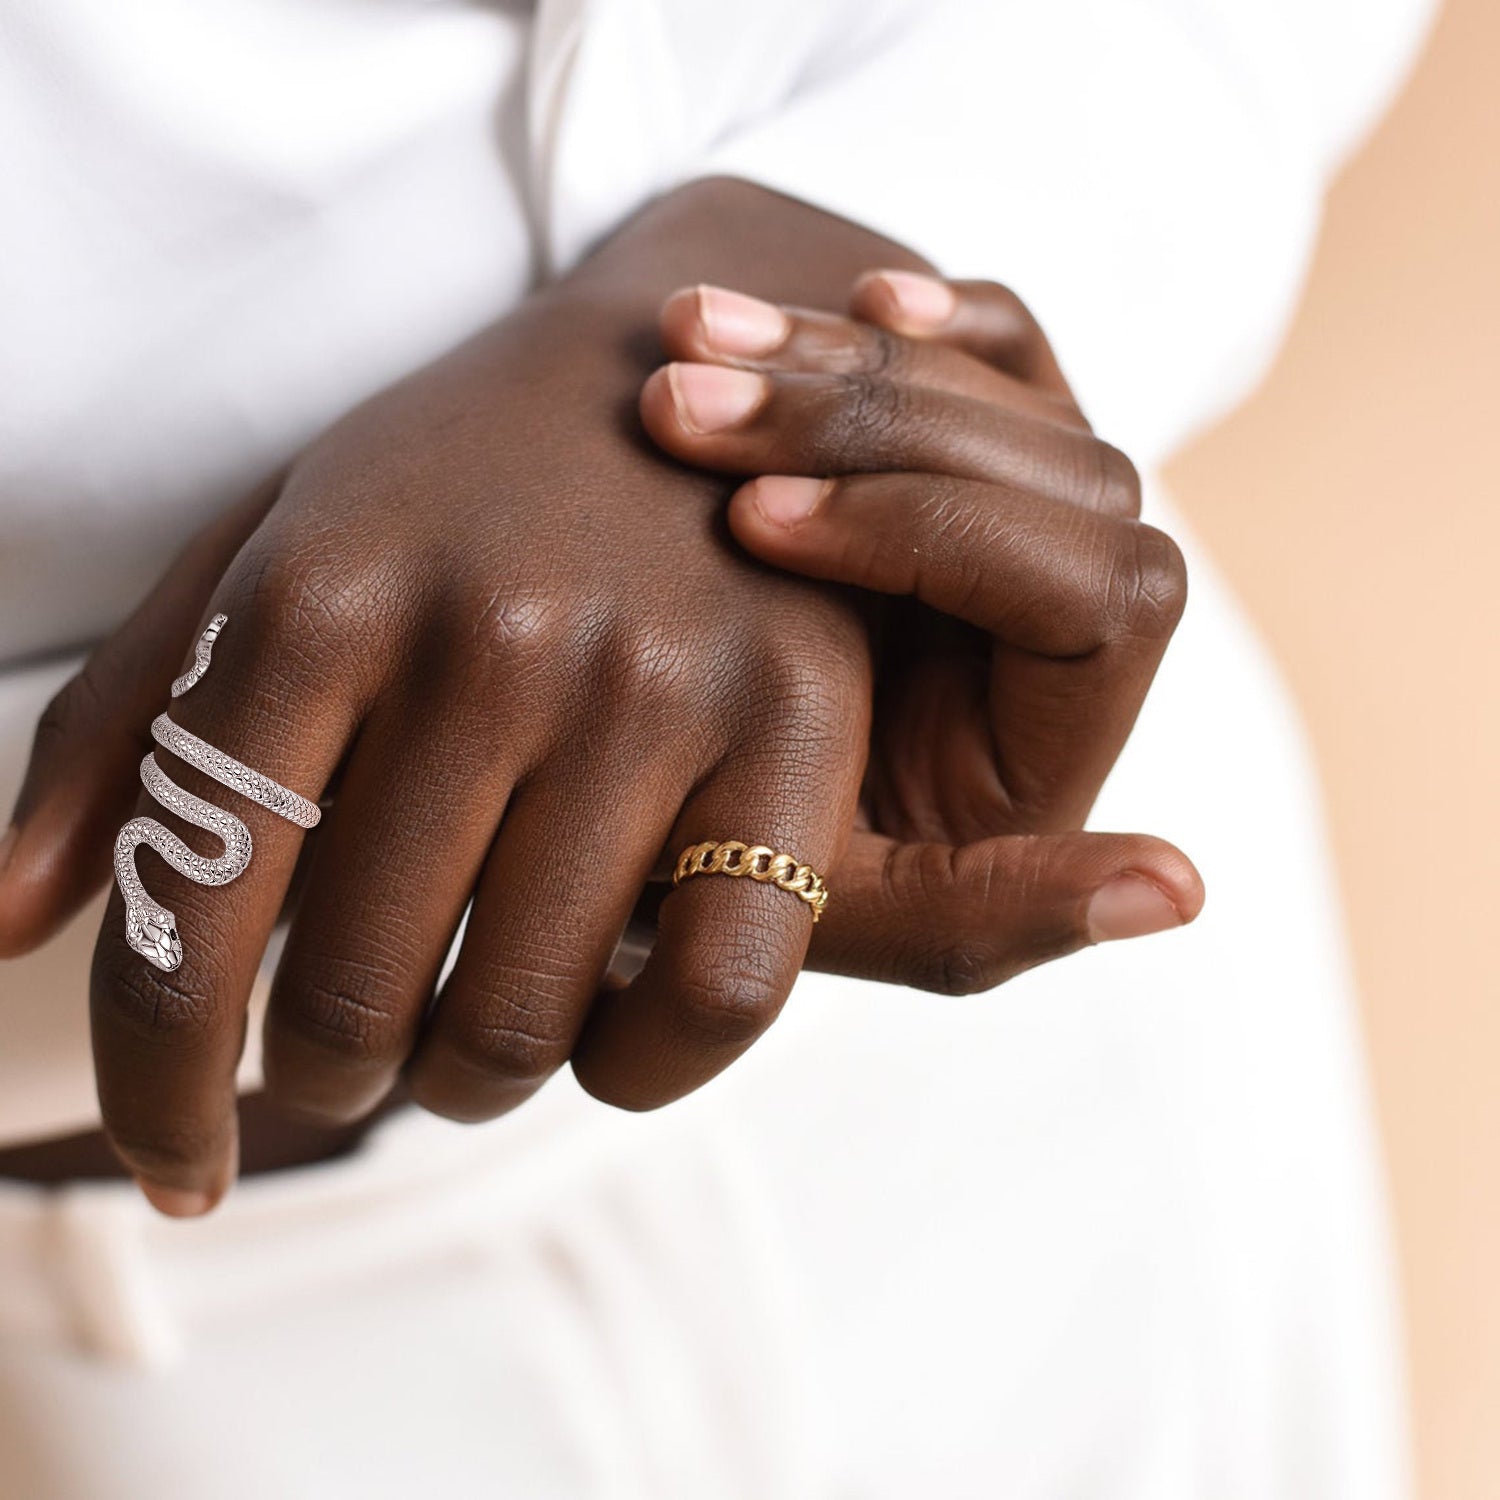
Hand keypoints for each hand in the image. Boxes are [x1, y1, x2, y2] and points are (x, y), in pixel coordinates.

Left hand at [1, 184, 915, 1212]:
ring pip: (526, 1021)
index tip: (180, 1165)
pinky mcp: (796, 720)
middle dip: (331, 1079)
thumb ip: (122, 727)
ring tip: (467, 1036)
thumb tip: (9, 919)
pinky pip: (715, 993)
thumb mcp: (265, 551)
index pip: (190, 921)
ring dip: (468, 1080)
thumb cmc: (454, 488)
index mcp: (321, 593)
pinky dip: (642, 1068)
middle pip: (359, 1001)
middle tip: (351, 1058)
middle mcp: (489, 637)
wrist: (677, 367)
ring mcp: (655, 682)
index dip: (159, 1087)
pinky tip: (606, 1043)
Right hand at [639, 270, 1203, 992]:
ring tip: (686, 335)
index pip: (1092, 596)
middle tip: (679, 405)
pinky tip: (849, 290)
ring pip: (1014, 390)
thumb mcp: (817, 915)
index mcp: (1058, 739)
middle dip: (867, 419)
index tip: (748, 524)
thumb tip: (1183, 886)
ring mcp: (1012, 526)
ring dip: (849, 353)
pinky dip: (925, 315)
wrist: (617, 781)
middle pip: (1060, 470)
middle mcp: (1060, 624)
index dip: (927, 537)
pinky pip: (990, 346)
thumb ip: (971, 925)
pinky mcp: (952, 465)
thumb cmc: (710, 865)